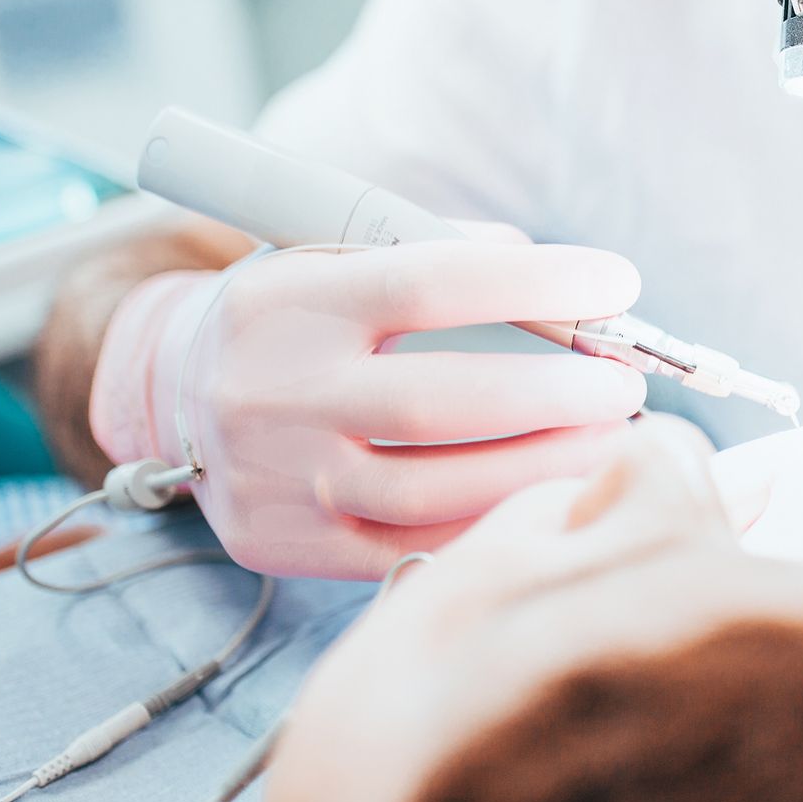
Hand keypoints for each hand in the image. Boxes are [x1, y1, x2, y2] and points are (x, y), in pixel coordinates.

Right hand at [87, 223, 647, 578]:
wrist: (174, 389)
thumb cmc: (301, 312)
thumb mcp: (341, 254)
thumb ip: (447, 253)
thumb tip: (570, 285)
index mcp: (293, 299)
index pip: (434, 284)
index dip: (539, 282)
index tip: (619, 280)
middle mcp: (276, 390)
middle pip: (442, 400)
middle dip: (556, 394)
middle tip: (627, 385)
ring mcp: (278, 477)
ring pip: (432, 489)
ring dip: (543, 467)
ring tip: (613, 444)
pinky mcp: (285, 544)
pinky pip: (409, 548)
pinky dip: (491, 522)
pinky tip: (552, 496)